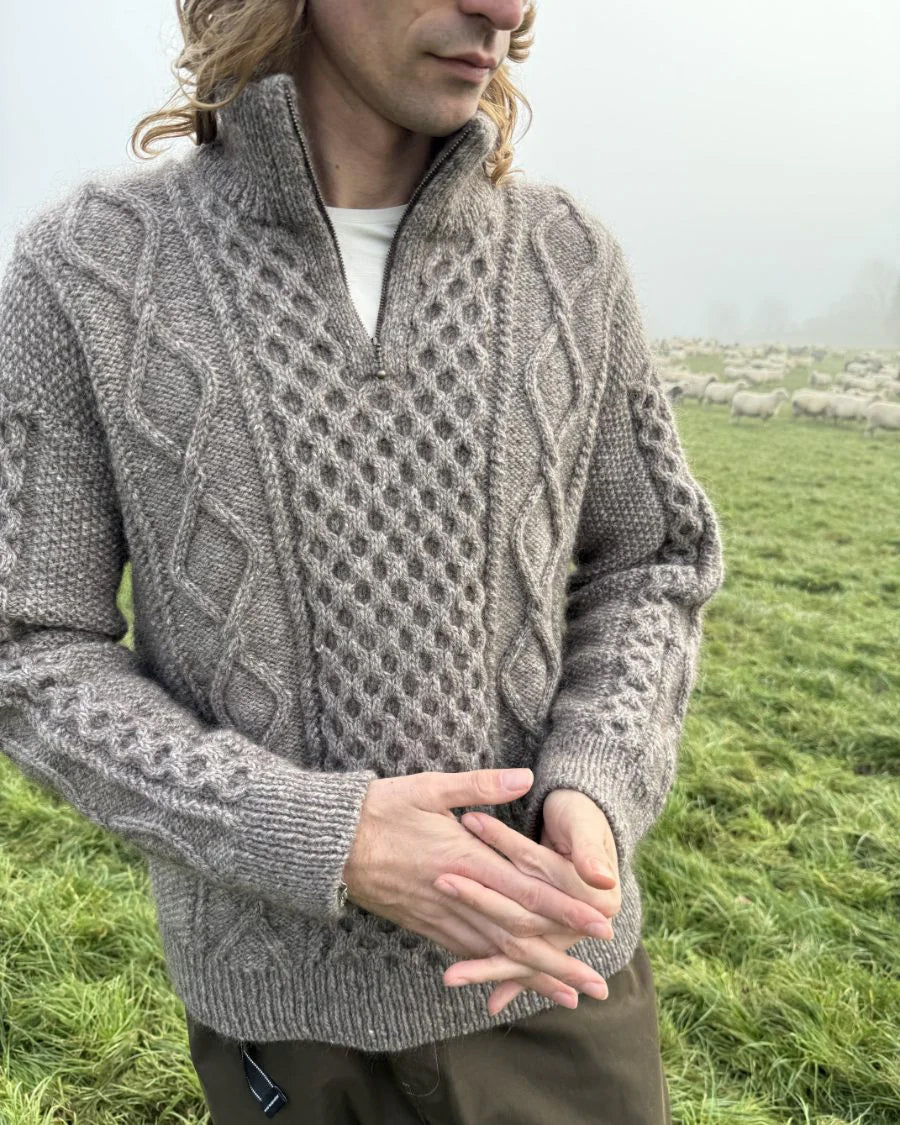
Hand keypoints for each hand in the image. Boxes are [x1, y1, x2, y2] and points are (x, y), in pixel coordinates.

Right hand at [341, 770, 613, 1004]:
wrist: (329, 845)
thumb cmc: (381, 809)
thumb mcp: (431, 788)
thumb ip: (481, 786)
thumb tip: (527, 776)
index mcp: (466, 861)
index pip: (527, 892)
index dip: (566, 909)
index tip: (600, 923)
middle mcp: (458, 898)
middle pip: (519, 937)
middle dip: (561, 961)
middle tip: (598, 985)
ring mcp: (440, 917)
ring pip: (495, 955)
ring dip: (533, 977)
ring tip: (567, 996)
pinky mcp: (425, 926)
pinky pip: (466, 954)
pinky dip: (495, 972)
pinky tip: (512, 983)